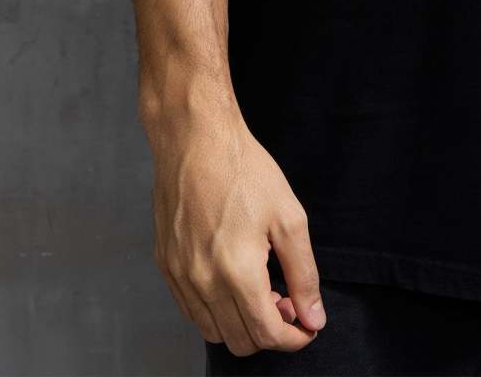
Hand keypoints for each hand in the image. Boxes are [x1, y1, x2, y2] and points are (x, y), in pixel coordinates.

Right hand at [148, 99, 326, 356]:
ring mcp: (179, 276)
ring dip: (241, 323)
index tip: (307, 325)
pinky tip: (233, 279)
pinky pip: (192, 310)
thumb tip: (314, 319)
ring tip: (260, 288)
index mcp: (237, 272)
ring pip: (213, 332)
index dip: (294, 338)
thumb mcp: (289, 218)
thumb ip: (303, 274)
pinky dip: (215, 309)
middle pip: (240, 342)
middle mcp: (203, 282)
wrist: (195, 139)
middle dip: (270, 331)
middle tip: (286, 300)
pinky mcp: (166, 266)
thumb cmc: (244, 171)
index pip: (267, 335)